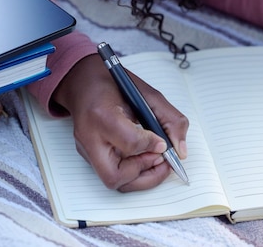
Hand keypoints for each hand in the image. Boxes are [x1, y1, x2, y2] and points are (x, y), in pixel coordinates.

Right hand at [51, 54, 188, 191]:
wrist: (82, 81)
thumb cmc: (111, 84)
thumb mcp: (146, 93)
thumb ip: (169, 119)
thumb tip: (179, 149)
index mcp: (102, 114)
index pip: (130, 143)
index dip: (152, 145)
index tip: (163, 142)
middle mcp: (89, 136)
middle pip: (114, 176)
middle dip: (144, 174)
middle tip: (162, 161)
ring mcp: (86, 148)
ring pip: (112, 181)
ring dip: (140, 176)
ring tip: (155, 159)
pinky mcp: (87, 155)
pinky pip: (111, 172)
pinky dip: (131, 171)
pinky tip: (142, 156)